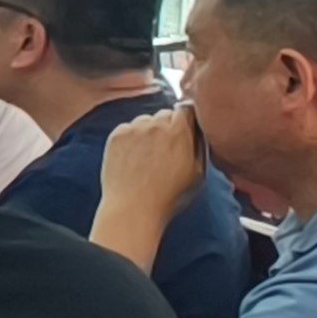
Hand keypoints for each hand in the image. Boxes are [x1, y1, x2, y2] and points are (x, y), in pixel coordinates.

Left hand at [96, 106, 208, 238]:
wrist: (133, 209)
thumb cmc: (169, 197)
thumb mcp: (199, 173)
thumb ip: (200, 145)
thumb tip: (199, 129)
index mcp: (179, 131)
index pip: (186, 108)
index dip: (187, 119)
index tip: (185, 130)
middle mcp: (156, 124)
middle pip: (165, 114)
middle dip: (168, 127)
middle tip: (166, 149)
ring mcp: (134, 128)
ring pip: (146, 120)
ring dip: (149, 132)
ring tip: (148, 158)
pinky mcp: (116, 135)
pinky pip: (128, 128)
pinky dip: (131, 138)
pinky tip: (133, 159)